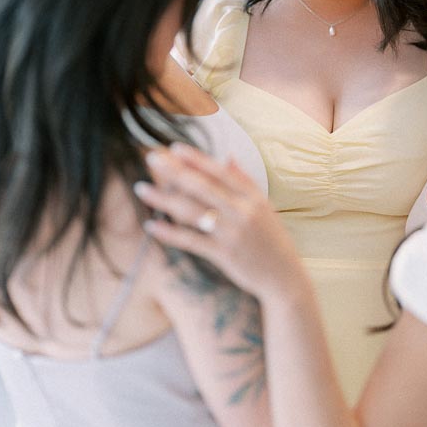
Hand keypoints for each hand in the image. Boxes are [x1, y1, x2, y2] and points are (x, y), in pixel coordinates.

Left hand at [136, 144, 302, 300]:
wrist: (285, 278)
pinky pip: (191, 240)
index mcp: (253, 198)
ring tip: (141, 188)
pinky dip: (170, 233)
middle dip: (175, 171)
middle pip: (203, 186)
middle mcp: (243, 212)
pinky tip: (152, 226)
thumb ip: (245, 181)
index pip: (220, 172)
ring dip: (164, 199)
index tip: (174, 148)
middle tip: (152, 159)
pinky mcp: (224, 255)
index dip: (197, 158)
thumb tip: (226, 156)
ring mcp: (233, 233)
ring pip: (192, 211)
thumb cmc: (272, 241)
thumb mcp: (265, 207)